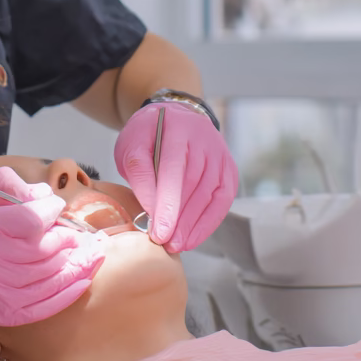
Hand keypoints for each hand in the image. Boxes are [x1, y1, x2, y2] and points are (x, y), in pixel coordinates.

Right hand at [0, 167, 104, 332]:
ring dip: (76, 266)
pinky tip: (81, 280)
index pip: (28, 221)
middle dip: (67, 239)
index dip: (49, 210)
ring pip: (46, 280)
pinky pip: (38, 308)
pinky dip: (65, 294)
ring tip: (92, 253)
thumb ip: (4, 184)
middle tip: (78, 231)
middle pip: (43, 252)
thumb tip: (42, 192)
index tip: (54, 204)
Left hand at [114, 102, 238, 252]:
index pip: (174, 169)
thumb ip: (140, 173)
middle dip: (180, 219)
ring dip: (194, 224)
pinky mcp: (228, 168)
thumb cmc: (149, 135)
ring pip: (211, 193)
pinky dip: (209, 221)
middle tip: (165, 243)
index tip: (159, 231)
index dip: (167, 203)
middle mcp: (204, 139)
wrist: (175, 116)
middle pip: (194, 184)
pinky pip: (223, 199)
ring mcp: (220, 153)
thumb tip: (150, 211)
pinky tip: (194, 237)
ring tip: (177, 245)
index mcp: (177, 127)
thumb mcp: (132, 145)